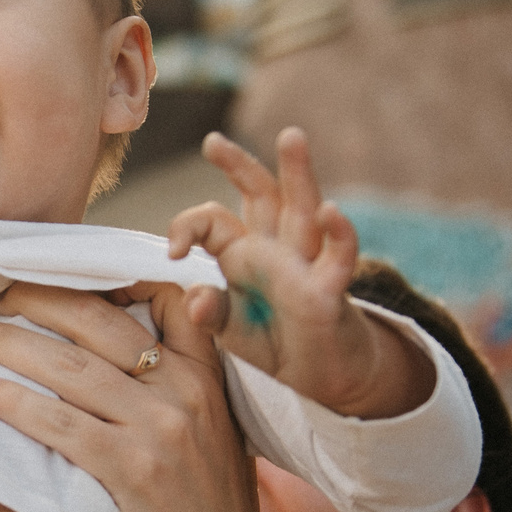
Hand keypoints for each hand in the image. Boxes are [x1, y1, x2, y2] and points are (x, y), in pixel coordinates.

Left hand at [0, 281, 272, 511]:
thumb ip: (181, 389)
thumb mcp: (216, 436)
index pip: (165, 298)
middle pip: (97, 321)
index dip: (107, 275)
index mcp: (209, 377)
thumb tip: (118, 353)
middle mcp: (186, 393)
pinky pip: (59, 423)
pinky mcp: (131, 470)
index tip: (54, 271)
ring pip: (68, 365)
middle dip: (33, 298)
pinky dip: (14, 402)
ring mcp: (160, 430)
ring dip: (6, 343)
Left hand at [168, 128, 426, 419]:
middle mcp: (276, 247)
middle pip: (261, 194)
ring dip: (298, 173)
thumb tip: (195, 298)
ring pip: (303, 208)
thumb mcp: (230, 329)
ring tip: (290, 136)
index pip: (214, 220)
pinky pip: (339, 255)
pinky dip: (338, 232)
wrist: (319, 374)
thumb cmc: (273, 341)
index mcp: (245, 252)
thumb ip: (211, 312)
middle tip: (212, 141)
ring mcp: (306, 263)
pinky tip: (330, 211)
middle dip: (239, 165)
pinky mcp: (330, 288)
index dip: (188, 227)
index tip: (172, 251)